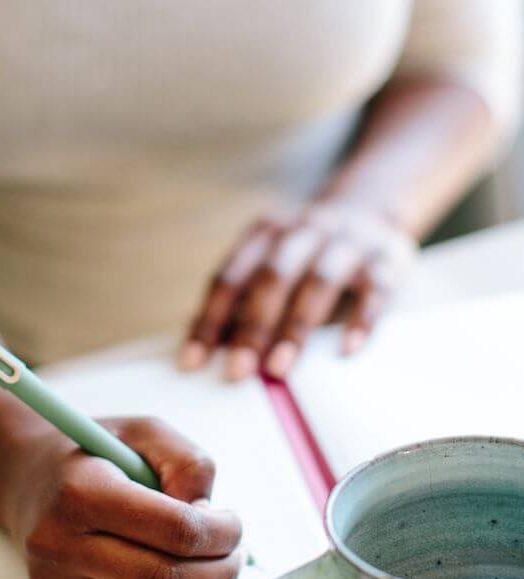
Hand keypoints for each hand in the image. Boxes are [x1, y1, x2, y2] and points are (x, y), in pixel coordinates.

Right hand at [0, 417, 242, 578]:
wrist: (22, 478)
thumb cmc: (92, 451)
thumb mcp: (143, 431)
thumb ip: (187, 463)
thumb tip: (209, 517)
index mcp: (81, 492)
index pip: (172, 531)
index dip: (219, 531)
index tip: (232, 521)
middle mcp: (61, 544)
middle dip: (218, 572)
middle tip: (234, 552)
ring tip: (201, 552)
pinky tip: (154, 558)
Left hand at [179, 200, 416, 379]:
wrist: (372, 206)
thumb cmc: (307, 253)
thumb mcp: (272, 261)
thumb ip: (244, 300)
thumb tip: (205, 353)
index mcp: (265, 233)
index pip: (229, 277)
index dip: (208, 319)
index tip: (191, 363)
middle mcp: (303, 231)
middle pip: (272, 277)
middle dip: (251, 326)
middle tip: (237, 372)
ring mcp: (347, 242)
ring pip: (318, 281)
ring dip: (295, 326)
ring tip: (279, 369)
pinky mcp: (387, 258)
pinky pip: (375, 289)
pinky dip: (360, 320)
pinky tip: (346, 350)